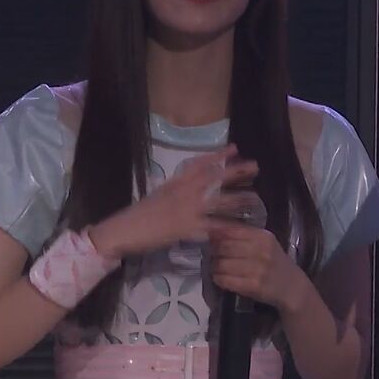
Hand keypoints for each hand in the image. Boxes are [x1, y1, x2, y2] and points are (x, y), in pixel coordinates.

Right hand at [90, 145, 258, 258]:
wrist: (123, 230)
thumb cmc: (138, 214)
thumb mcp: (158, 194)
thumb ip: (175, 188)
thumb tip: (188, 182)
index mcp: (176, 182)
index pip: (200, 164)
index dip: (218, 155)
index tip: (234, 148)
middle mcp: (184, 192)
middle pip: (215, 178)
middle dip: (236, 171)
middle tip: (255, 166)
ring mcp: (187, 209)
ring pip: (219, 201)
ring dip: (238, 198)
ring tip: (255, 197)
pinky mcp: (188, 228)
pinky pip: (213, 228)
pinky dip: (227, 228)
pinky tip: (240, 228)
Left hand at [207, 222, 307, 314]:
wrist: (292, 287)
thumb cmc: (275, 263)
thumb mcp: (266, 244)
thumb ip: (245, 236)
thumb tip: (214, 232)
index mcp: (264, 237)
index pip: (232, 231)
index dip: (217, 235)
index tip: (211, 239)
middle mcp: (262, 251)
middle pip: (224, 247)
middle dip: (213, 251)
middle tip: (212, 255)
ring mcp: (258, 269)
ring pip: (222, 264)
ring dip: (214, 266)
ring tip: (216, 268)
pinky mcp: (253, 286)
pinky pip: (226, 280)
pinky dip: (218, 278)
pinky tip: (220, 278)